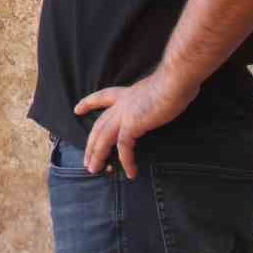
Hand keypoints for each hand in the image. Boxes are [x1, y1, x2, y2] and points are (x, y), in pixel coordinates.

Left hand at [75, 66, 198, 178]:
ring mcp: (125, 113)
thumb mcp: (157, 90)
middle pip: (99, 125)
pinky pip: (124, 147)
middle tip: (86, 160)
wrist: (175, 80)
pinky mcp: (132, 124)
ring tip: (95, 170)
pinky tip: (130, 172)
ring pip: (103, 138)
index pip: (101, 97)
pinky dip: (126, 161)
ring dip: (98, 155)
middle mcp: (121, 103)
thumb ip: (151, 99)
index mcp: (126, 94)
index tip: (77, 109)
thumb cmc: (174, 82)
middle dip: (91, 144)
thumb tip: (158, 105)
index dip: (88, 103)